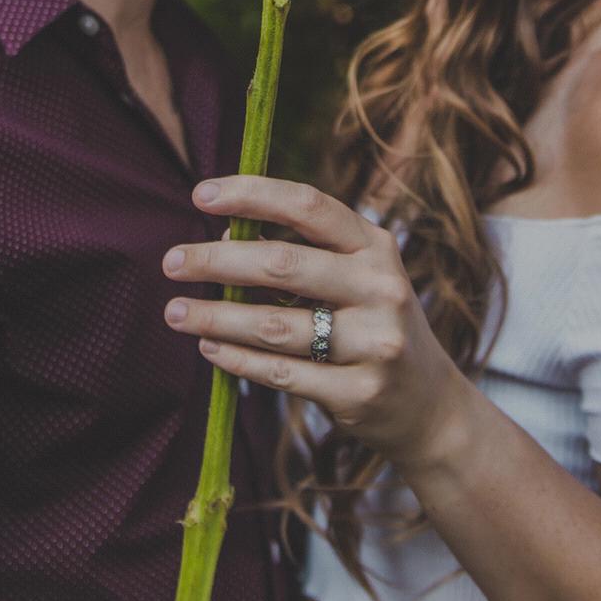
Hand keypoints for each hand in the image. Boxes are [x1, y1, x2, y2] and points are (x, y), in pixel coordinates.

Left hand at [161, 173, 472, 469]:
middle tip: (172, 261)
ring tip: (176, 312)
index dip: (251, 194)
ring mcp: (374, 343)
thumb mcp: (356, 277)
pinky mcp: (358, 393)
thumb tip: (223, 236)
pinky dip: (236, 360)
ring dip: (214, 317)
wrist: (428, 406)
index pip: (308, 206)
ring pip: (273, 325)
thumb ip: (302, 252)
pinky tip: (209, 348)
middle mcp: (381, 289)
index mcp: (375, 246)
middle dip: (217, 260)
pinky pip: (280, 373)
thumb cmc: (372, 324)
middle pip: (283, 264)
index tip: (200, 194)